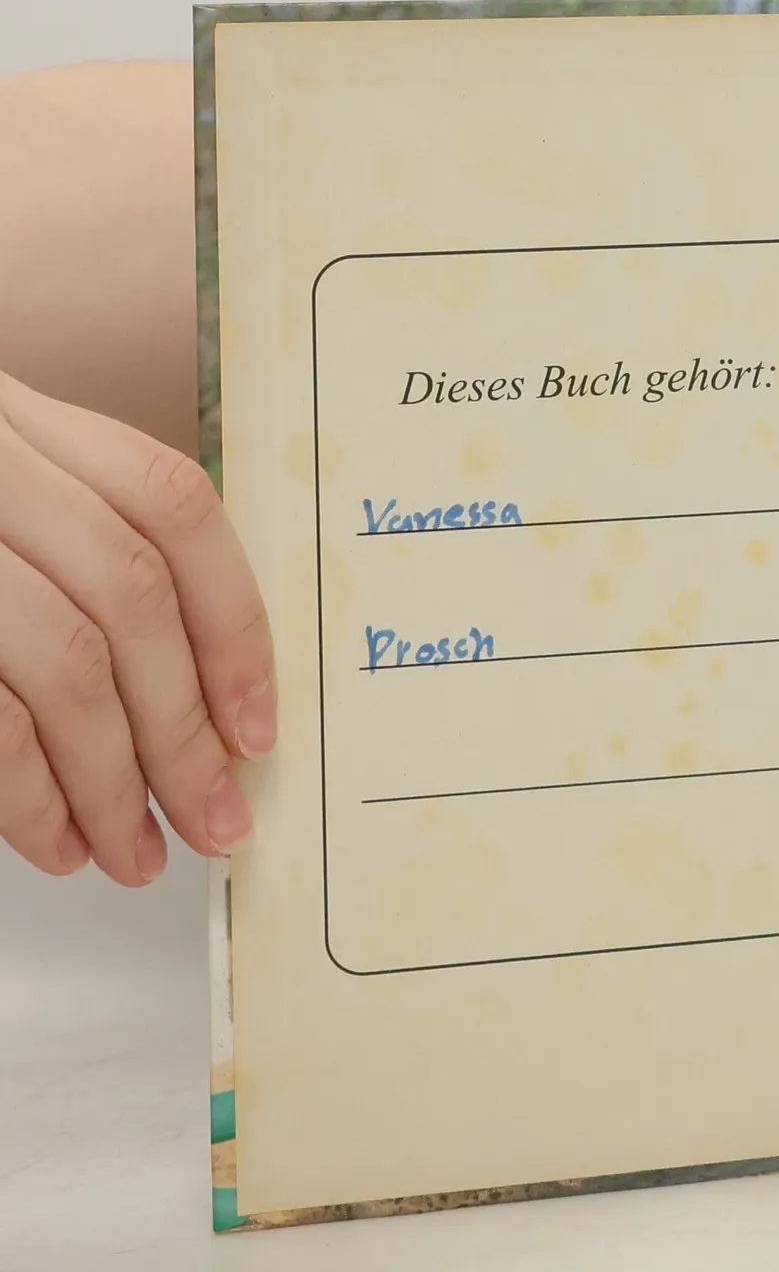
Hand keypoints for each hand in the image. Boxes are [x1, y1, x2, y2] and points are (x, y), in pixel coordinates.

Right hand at [0, 371, 273, 883]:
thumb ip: (69, 557)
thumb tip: (199, 707)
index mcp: (12, 415)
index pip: (172, 505)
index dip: (234, 623)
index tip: (260, 727)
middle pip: (128, 595)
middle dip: (185, 728)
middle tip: (216, 822)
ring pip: (61, 658)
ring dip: (114, 779)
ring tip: (136, 855)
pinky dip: (25, 791)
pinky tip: (54, 841)